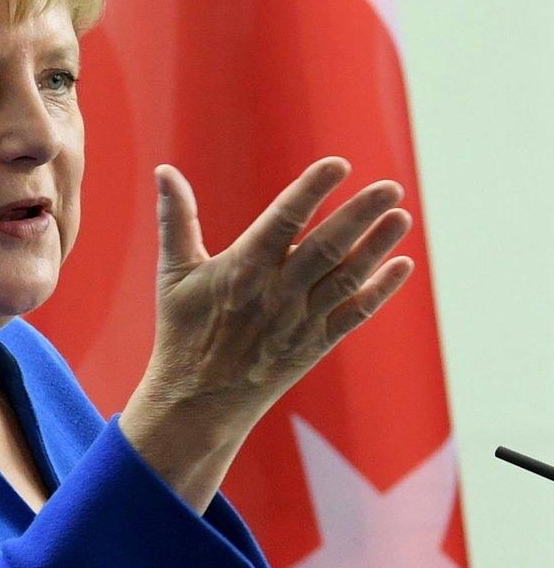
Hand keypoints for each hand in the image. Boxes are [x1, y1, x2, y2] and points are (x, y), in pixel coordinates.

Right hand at [119, 158, 415, 509]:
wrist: (198, 402)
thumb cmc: (183, 331)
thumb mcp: (173, 273)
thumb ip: (176, 219)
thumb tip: (164, 170)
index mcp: (241, 271)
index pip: (283, 221)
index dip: (311, 191)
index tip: (338, 164)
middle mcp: (276, 295)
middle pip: (326, 247)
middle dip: (360, 215)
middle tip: (391, 187)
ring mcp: (300, 322)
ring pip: (346, 278)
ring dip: (377, 247)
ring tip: (402, 216)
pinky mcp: (315, 345)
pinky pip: (354, 313)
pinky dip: (380, 290)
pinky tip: (402, 265)